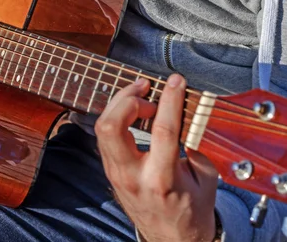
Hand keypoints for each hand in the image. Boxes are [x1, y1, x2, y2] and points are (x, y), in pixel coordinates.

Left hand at [95, 75, 217, 241]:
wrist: (170, 240)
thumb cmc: (190, 211)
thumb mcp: (207, 181)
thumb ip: (198, 146)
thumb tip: (188, 113)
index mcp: (161, 179)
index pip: (161, 130)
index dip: (168, 100)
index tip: (175, 81)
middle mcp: (132, 176)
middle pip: (110, 127)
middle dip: (126, 99)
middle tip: (147, 91)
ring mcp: (115, 174)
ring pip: (102, 128)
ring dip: (120, 105)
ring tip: (142, 98)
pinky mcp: (109, 171)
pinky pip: (104, 136)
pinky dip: (117, 117)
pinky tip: (133, 112)